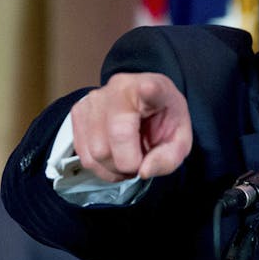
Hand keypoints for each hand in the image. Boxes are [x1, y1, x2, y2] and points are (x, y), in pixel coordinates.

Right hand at [69, 72, 192, 181]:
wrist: (145, 105)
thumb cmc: (163, 120)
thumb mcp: (180, 141)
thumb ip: (168, 159)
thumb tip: (143, 171)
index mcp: (152, 88)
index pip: (149, 89)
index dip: (148, 91)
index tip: (149, 89)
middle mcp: (118, 89)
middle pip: (112, 143)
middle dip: (126, 166)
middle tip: (138, 162)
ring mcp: (93, 99)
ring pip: (95, 153)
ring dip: (112, 168)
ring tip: (126, 159)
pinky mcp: (78, 111)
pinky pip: (83, 154)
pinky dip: (99, 166)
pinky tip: (112, 157)